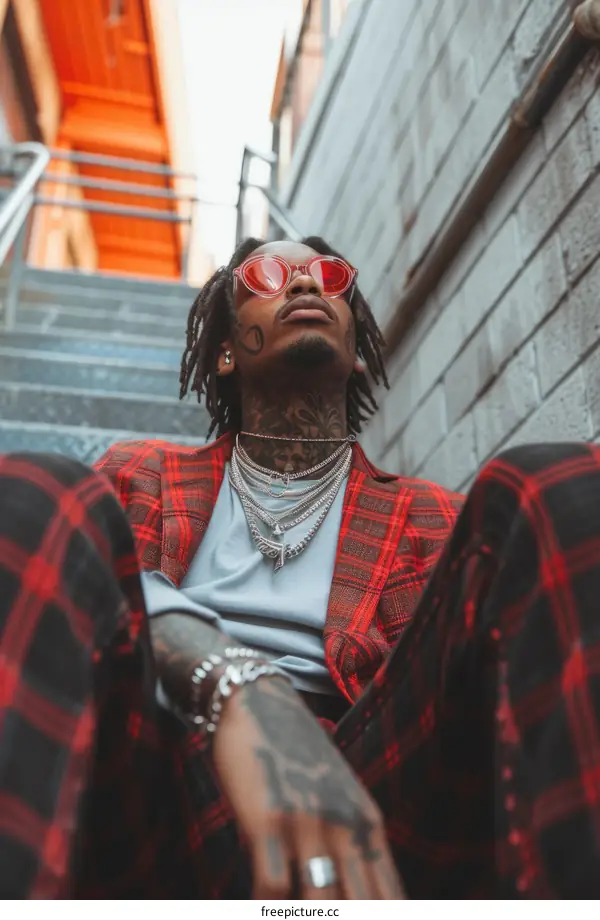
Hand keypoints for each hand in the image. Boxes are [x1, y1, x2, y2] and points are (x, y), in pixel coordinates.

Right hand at [212, 676, 404, 899]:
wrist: (258, 701)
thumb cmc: (297, 756)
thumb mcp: (339, 796)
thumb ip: (354, 845)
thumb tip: (367, 892)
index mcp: (368, 825)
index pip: (393, 899)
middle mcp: (346, 826)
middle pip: (362, 907)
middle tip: (327, 915)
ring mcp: (308, 823)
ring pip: (321, 905)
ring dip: (307, 917)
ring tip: (295, 909)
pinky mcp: (268, 819)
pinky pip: (273, 888)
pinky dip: (266, 905)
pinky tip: (258, 903)